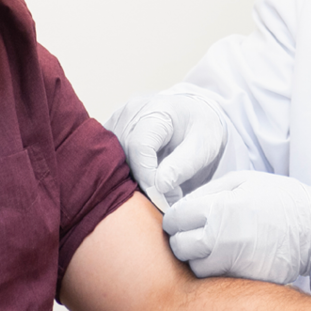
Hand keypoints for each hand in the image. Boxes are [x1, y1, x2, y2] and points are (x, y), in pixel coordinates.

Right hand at [108, 92, 227, 207]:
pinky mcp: (110, 132)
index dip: (147, 176)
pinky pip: (107, 159)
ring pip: (110, 159)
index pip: (139, 147)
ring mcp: (117, 121)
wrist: (194, 117)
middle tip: (161, 199)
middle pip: (121, 155)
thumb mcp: (203, 146)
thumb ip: (182, 166)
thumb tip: (159, 186)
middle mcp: (130, 112)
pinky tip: (139, 185)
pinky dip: (120, 176)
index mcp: (156, 111)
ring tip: (152, 192)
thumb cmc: (201, 129)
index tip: (163, 197)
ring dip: (128, 181)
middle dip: (139, 183)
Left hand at [163, 171, 310, 283]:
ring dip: (198, 259)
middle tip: (192, 235)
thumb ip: (208, 191)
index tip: (180, 220)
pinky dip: (219, 272)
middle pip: (180, 247)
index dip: (174, 219)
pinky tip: (230, 260)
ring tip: (212, 249)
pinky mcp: (246, 281)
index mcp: (220, 209)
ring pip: (195, 268)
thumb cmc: (280, 199)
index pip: (176, 219)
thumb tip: (181, 204)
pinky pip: (219, 280)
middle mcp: (223, 239)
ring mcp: (235, 264)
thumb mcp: (244, 180)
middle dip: (181, 240)